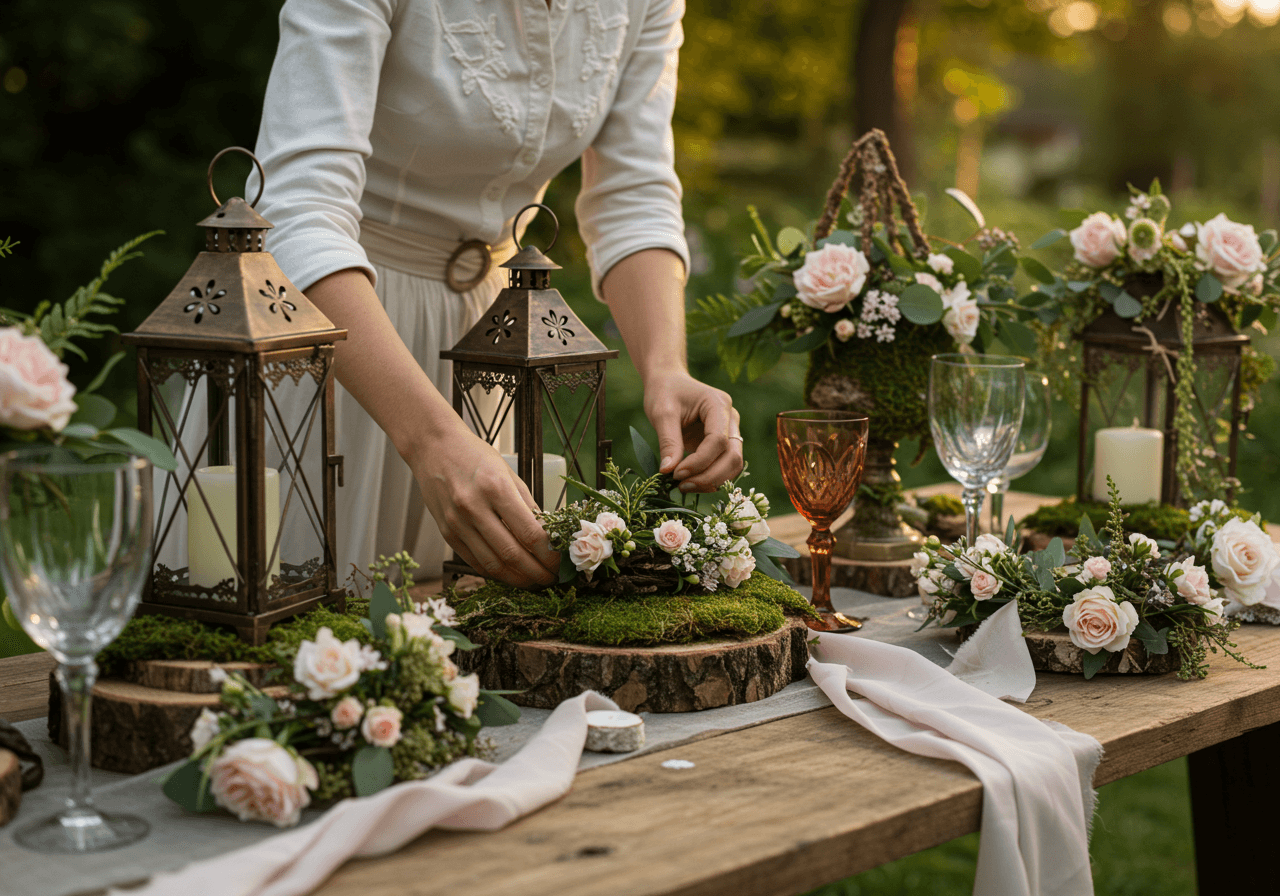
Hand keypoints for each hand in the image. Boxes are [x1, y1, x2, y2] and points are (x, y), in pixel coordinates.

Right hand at [404, 422, 558, 588]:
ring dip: (517, 579)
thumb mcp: (509, 473)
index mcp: (496, 489)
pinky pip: (475, 562)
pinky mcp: (447, 533)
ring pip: (492, 565)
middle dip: (537, 572)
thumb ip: (528, 505)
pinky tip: (511, 575)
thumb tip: (548, 537)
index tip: (560, 563)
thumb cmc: (475, 456)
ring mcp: (457, 523)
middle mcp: (474, 508)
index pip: (529, 533)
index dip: (549, 555)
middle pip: (512, 554)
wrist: (434, 447)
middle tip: (552, 579)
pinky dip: (495, 573)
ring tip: (534, 582)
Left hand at [643, 370, 742, 491]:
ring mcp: (730, 432)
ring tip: (683, 486)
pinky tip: (689, 482)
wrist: (669, 383)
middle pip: (733, 456)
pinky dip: (709, 479)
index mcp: (718, 404)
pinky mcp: (723, 444)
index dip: (700, 462)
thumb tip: (667, 471)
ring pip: (733, 465)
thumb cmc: (665, 392)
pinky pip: (724, 466)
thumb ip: (668, 441)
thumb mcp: (661, 413)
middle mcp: (731, 419)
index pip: (718, 440)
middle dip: (709, 476)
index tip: (676, 473)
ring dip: (711, 481)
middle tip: (681, 485)